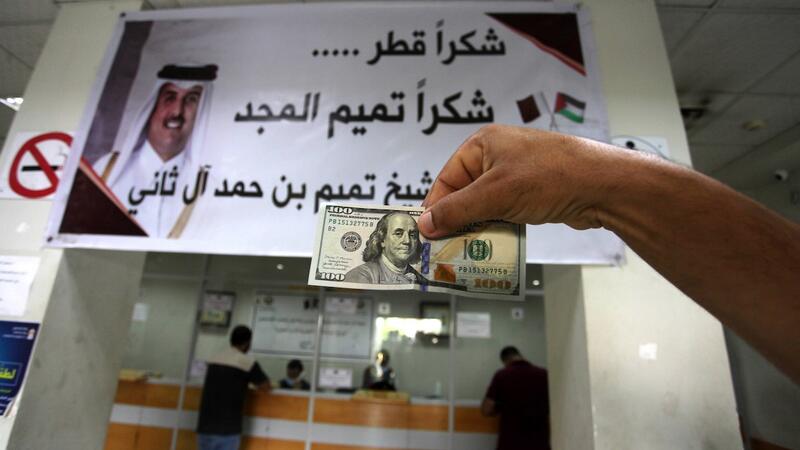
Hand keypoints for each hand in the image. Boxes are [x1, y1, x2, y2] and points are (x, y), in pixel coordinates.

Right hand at [419, 124, 621, 237]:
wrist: (602, 185)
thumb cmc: (550, 176)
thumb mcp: (495, 194)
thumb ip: (457, 210)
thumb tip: (426, 224)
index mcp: (482, 145)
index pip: (446, 179)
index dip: (435, 208)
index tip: (426, 235)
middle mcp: (496, 157)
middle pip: (463, 195)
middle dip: (457, 221)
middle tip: (445, 248)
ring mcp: (515, 176)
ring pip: (484, 207)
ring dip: (477, 228)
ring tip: (467, 251)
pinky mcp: (530, 194)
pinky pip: (503, 213)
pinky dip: (497, 229)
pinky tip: (493, 246)